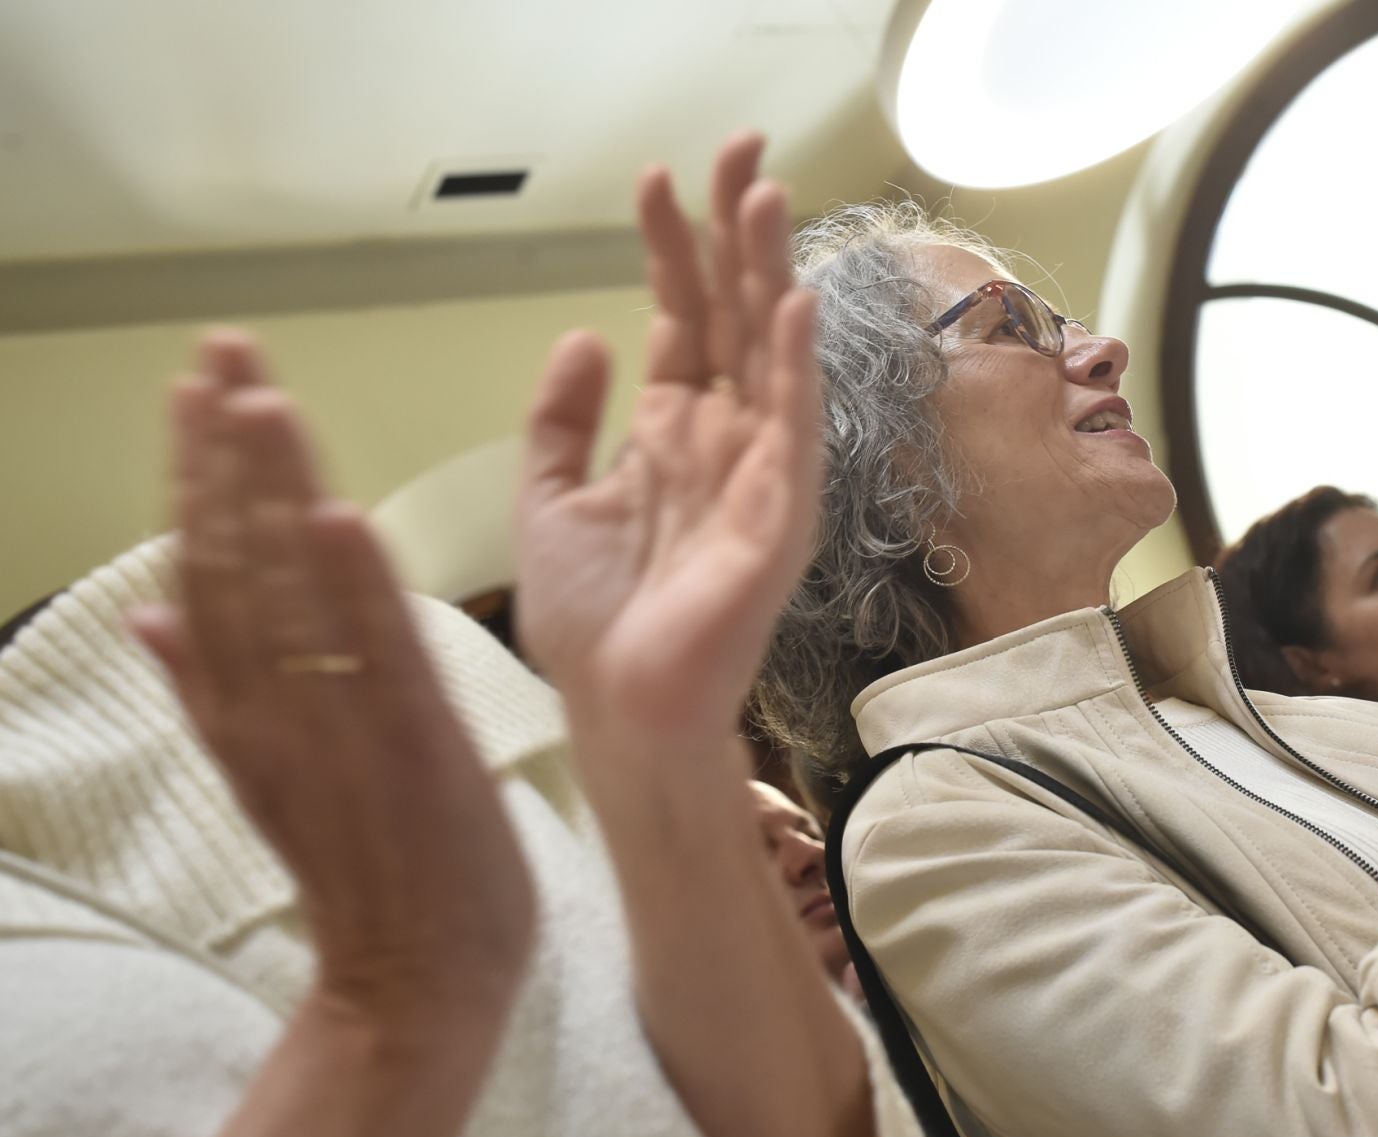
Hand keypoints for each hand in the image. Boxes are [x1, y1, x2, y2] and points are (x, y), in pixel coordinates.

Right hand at [128, 332, 534, 1017]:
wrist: (415, 979)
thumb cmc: (360, 869)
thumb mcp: (268, 777)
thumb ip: (206, 692)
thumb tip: (142, 616)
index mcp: (243, 707)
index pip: (208, 565)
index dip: (199, 472)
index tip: (197, 386)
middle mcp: (270, 708)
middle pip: (234, 559)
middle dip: (225, 450)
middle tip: (221, 347)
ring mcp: (333, 729)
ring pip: (289, 595)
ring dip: (269, 493)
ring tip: (255, 396)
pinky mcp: (405, 749)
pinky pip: (370, 658)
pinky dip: (349, 587)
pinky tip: (331, 512)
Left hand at [513, 132, 821, 744]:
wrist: (617, 712)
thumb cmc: (591, 621)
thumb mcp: (550, 499)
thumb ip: (562, 419)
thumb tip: (586, 333)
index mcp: (671, 433)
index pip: (682, 319)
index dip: (671, 249)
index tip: (656, 178)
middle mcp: (722, 441)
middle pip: (735, 317)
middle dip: (736, 234)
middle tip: (740, 149)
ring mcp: (758, 476)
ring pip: (770, 356)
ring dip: (771, 276)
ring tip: (764, 197)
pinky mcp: (778, 521)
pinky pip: (794, 434)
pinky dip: (794, 370)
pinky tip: (791, 306)